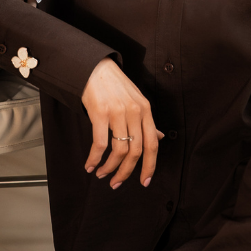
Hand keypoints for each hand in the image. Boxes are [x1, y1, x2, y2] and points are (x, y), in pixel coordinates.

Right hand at [81, 58, 161, 187]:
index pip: (153, 144)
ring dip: (110, 168)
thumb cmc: (114, 84)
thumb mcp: (136, 99)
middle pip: (136, 151)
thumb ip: (146, 120)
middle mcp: (134, 112)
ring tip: (102, 174)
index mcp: (145, 110)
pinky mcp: (100, 113)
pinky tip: (90, 165)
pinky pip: (100, 144)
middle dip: (127, 172)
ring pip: (119, 151)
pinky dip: (95, 159)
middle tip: (117, 183)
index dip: (150, 166)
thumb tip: (160, 137)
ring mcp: (118, 112)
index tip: (145, 181)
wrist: (94, 67)